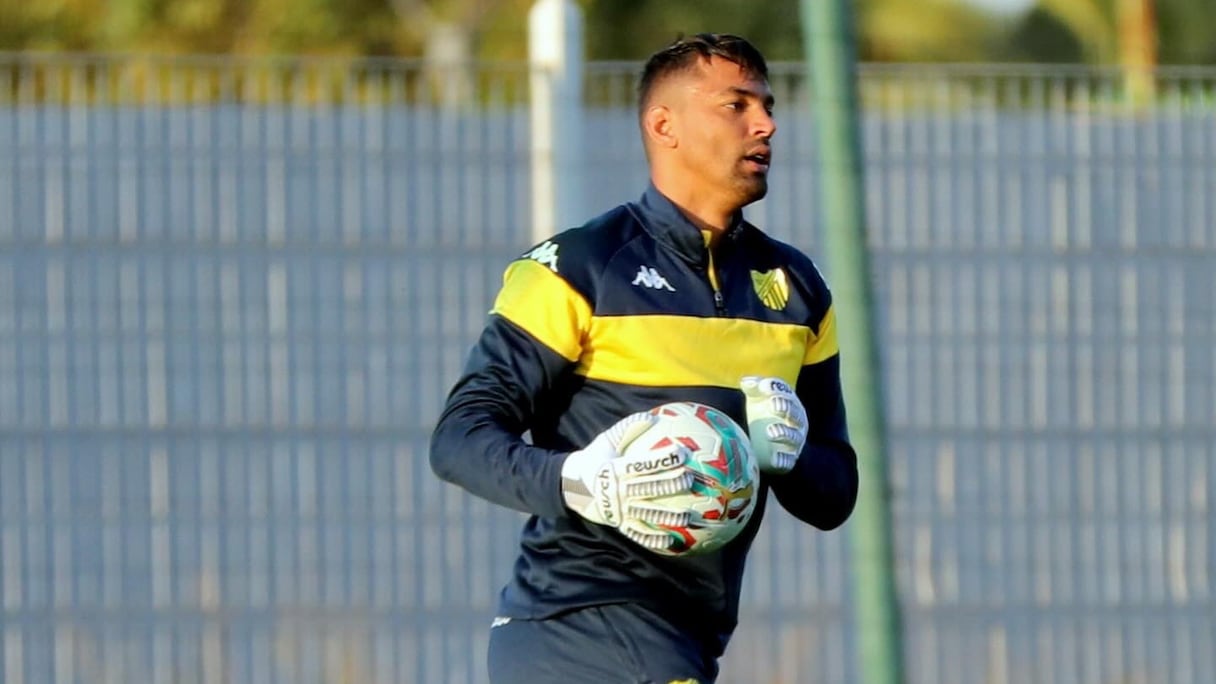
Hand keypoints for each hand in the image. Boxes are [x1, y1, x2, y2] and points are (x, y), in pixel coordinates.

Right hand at [560, 411, 695, 549]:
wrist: (571, 486)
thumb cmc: (595, 458)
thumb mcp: (607, 440)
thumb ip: (628, 427)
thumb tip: (652, 416)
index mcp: (614, 469)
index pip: (643, 464)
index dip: (663, 458)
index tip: (683, 452)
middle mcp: (617, 491)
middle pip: (648, 488)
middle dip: (670, 485)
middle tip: (690, 480)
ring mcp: (618, 510)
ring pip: (646, 514)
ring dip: (668, 516)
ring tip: (688, 517)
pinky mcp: (619, 524)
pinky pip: (638, 534)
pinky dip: (653, 539)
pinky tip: (672, 542)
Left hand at [740, 376, 807, 474]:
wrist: (772, 444)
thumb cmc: (764, 413)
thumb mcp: (758, 399)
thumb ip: (754, 388)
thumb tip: (745, 382)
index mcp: (791, 404)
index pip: (787, 394)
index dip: (777, 390)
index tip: (764, 387)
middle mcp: (796, 422)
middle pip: (795, 414)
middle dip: (786, 408)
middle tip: (775, 405)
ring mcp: (794, 441)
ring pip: (793, 437)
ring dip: (784, 434)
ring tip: (771, 432)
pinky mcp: (789, 459)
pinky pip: (788, 460)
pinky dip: (783, 459)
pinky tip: (775, 459)